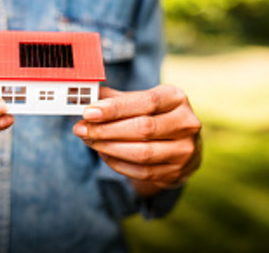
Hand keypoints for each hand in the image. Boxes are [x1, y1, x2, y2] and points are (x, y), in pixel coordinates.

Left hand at [73, 85, 201, 193]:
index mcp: (177, 98)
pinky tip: (104, 154)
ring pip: (142, 153)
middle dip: (107, 130)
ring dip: (109, 148)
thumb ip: (117, 99)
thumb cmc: (157, 117)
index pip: (146, 102)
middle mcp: (186, 123)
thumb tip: (88, 96)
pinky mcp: (176, 172)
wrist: (183, 145)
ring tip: (89, 141)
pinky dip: (118, 164)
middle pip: (143, 128)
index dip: (116, 108)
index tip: (89, 112)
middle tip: (81, 129)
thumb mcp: (143, 101)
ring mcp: (184, 150)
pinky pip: (142, 171)